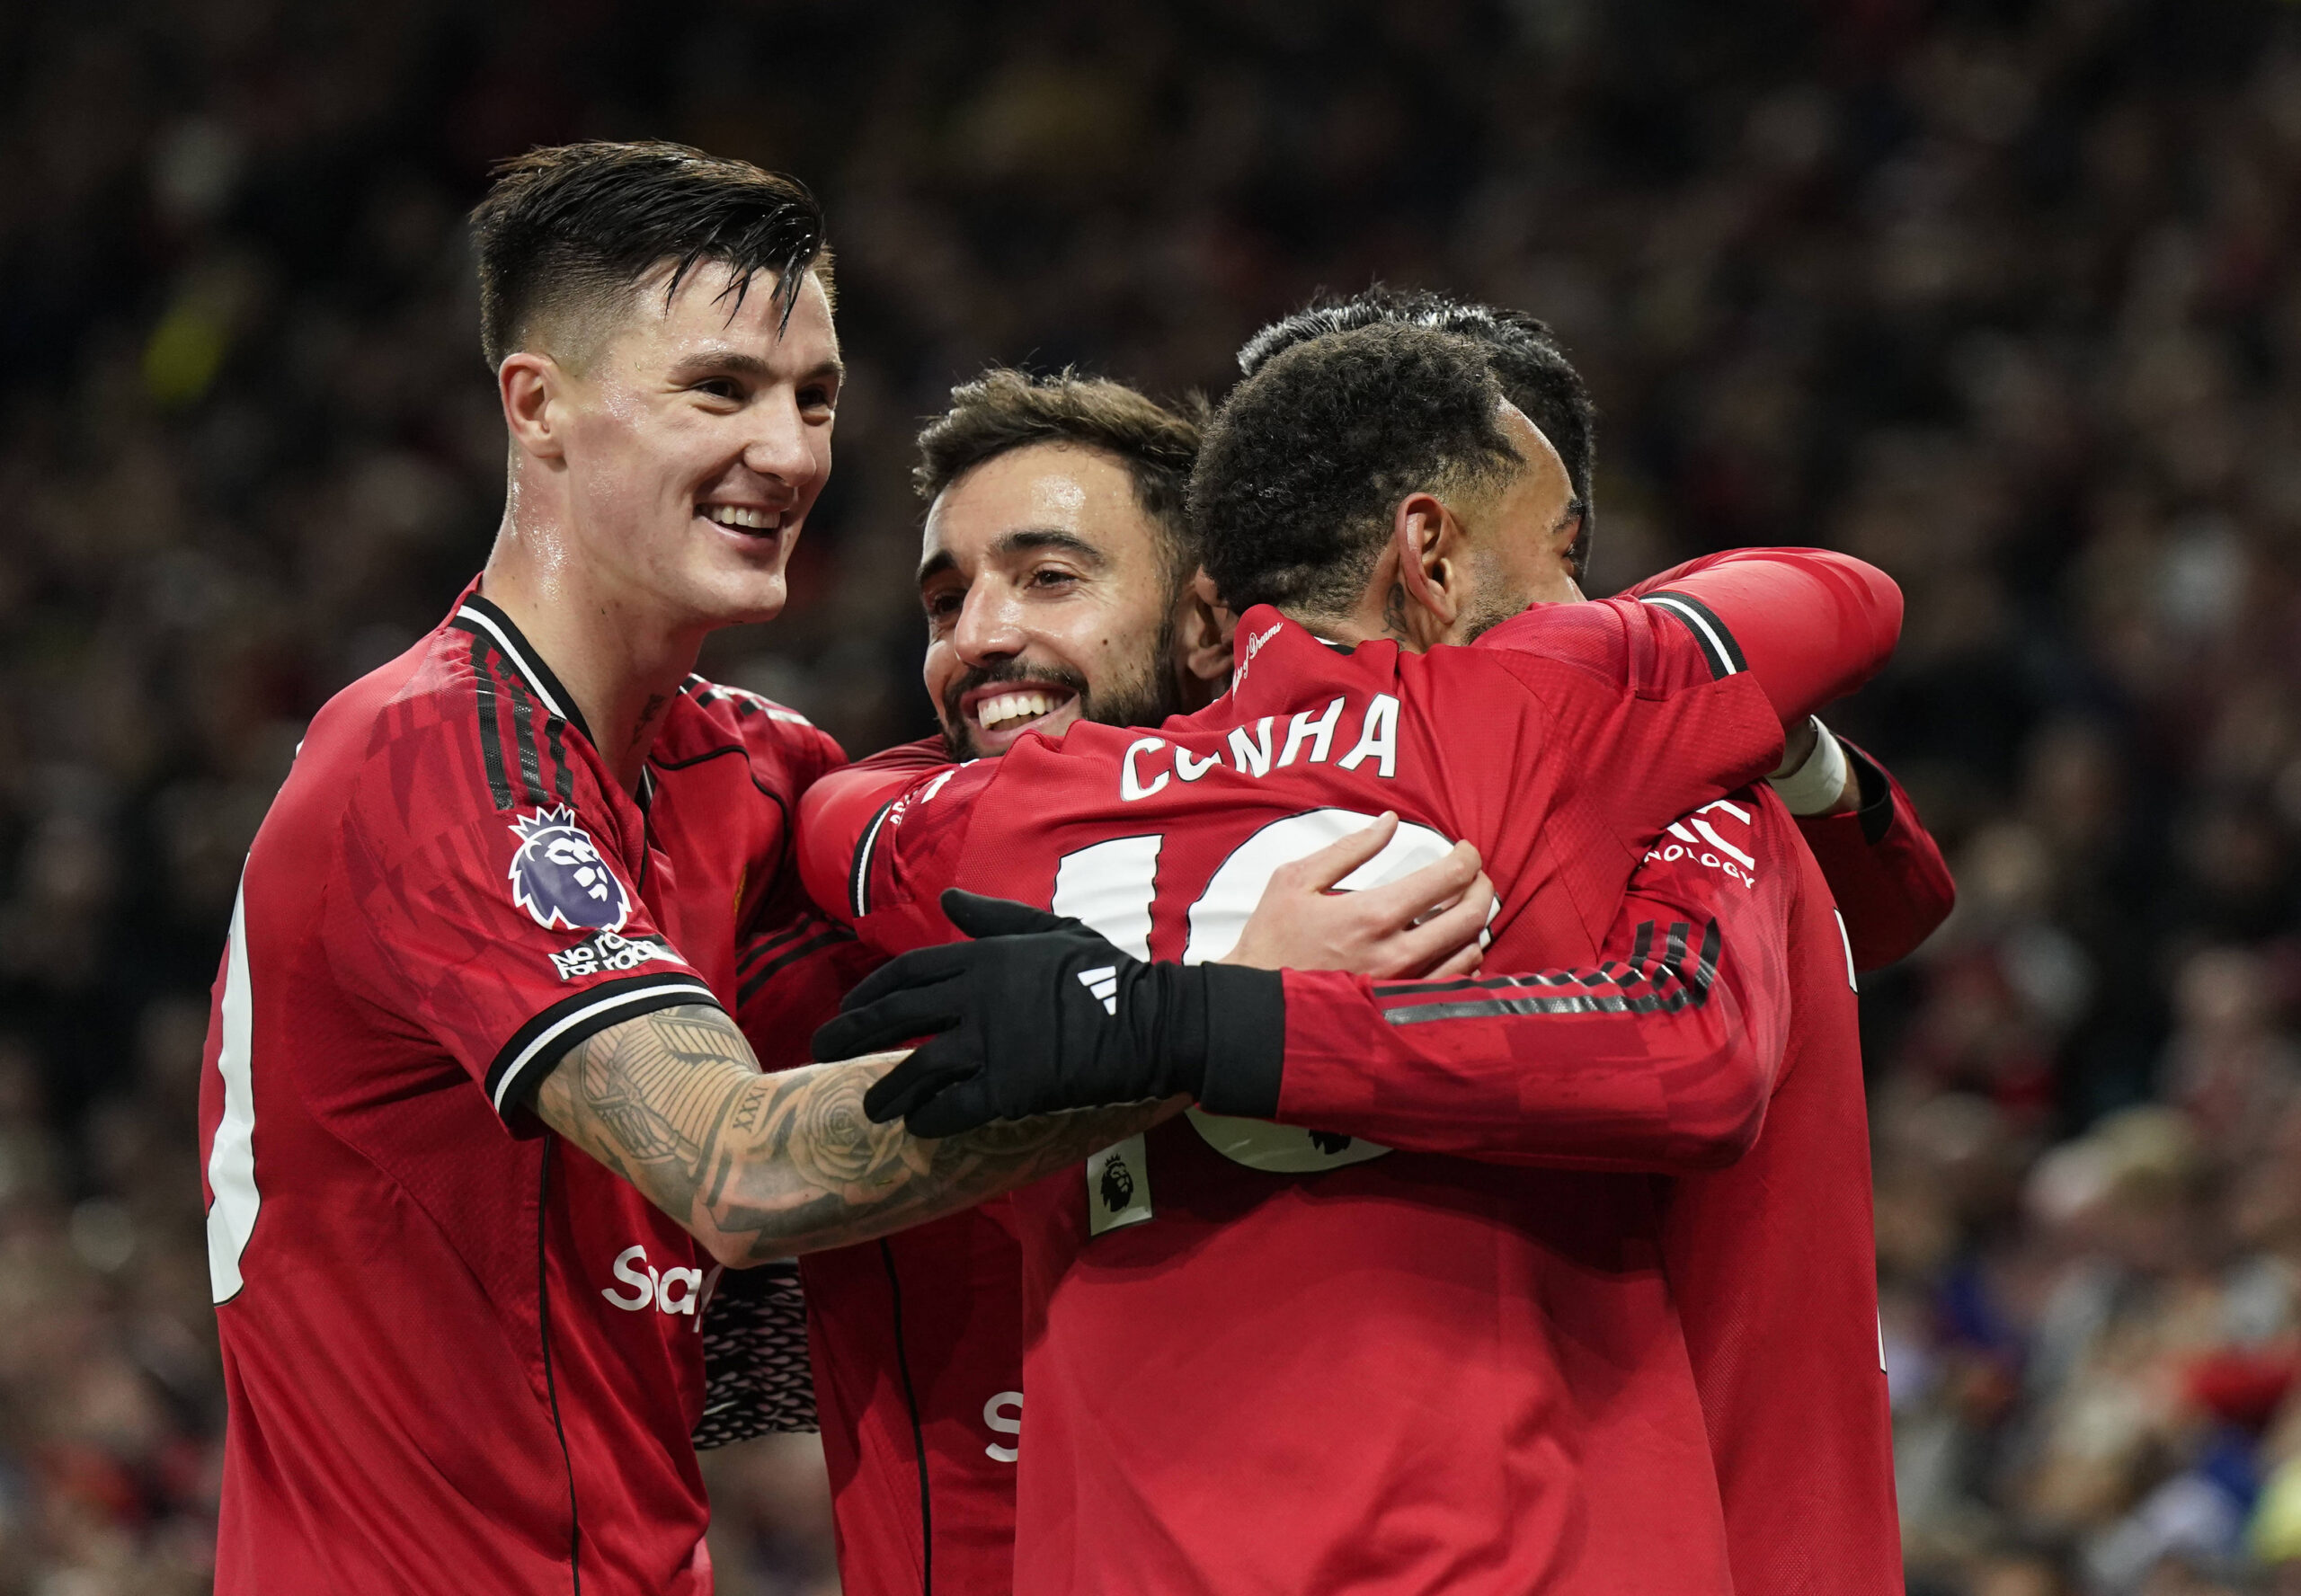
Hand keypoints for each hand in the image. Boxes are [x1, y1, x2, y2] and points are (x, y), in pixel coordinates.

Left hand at [811, 891, 1282, 1138]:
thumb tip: (949, 900)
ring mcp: (992, 1042)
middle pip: (894, 1015)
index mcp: (984, 956)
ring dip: (887, 1091)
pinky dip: (932, 1119)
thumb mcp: (1050, 929)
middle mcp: (977, 995)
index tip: (846, 1009)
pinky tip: (919, 1128)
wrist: (1153, 1021)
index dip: (868, 992)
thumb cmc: (1106, 971)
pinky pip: (956, 1108)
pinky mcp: (1011, 1086)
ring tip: (871, 1110)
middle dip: (850, 1033)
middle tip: (821, 1050)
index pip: (906, 972)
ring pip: (918, 1069)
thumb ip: (994, 918)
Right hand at [1222, 813, 1491, 978]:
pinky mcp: (1401, 1007)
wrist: (1257, 1005)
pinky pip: (1454, 984)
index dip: (1467, 857)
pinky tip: (1454, 947)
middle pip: (1470, 915)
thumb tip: (1389, 822)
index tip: (1464, 850)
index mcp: (1373, 914)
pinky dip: (1464, 960)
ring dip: (1474, 923)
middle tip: (1474, 875)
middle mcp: (1397, 952)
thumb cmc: (1272, 939)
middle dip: (1482, 886)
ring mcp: (1403, 985)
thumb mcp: (1296, 880)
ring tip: (1462, 907)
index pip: (1446, 879)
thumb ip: (1349, 849)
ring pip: (1469, 951)